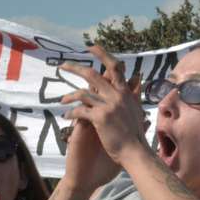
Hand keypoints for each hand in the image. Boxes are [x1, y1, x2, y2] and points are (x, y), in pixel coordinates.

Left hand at [60, 45, 147, 171]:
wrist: (135, 152)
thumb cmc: (135, 134)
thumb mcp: (137, 109)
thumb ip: (134, 93)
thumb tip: (137, 78)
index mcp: (125, 92)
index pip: (114, 67)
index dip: (102, 54)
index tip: (91, 48)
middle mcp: (117, 95)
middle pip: (93, 74)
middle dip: (75, 68)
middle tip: (63, 65)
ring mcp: (108, 106)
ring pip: (83, 92)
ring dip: (69, 95)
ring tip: (61, 99)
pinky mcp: (100, 118)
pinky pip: (80, 111)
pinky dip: (71, 113)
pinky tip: (66, 117)